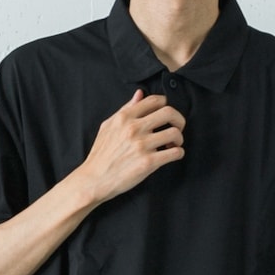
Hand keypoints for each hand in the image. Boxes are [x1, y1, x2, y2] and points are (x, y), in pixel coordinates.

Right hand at [79, 90, 185, 204]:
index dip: (166, 105)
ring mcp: (142, 145)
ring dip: (179, 138)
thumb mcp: (108, 126)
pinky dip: (178, 153)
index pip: (154, 100)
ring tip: (174, 144)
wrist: (94, 180)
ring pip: (174, 133)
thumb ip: (125, 109)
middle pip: (169, 112)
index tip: (168, 115)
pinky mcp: (148, 163)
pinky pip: (174, 153)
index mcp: (125, 117)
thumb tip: (139, 94)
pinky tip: (174, 155)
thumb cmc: (101, 154)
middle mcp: (134, 128)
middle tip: (178, 128)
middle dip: (179, 119)